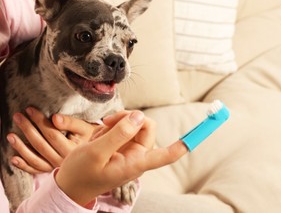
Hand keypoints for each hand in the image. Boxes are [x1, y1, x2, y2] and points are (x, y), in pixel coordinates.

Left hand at [8, 107, 97, 173]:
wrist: (100, 150)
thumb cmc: (92, 135)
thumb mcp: (84, 126)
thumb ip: (70, 122)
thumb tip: (54, 118)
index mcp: (72, 150)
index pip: (52, 134)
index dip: (40, 121)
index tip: (29, 109)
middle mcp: (64, 161)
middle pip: (41, 145)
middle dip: (28, 129)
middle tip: (17, 116)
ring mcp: (57, 167)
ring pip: (36, 159)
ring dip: (21, 148)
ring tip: (11, 135)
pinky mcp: (53, 171)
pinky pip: (36, 170)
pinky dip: (24, 165)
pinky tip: (14, 158)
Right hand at [55, 110, 187, 206]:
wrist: (69, 182)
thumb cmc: (81, 173)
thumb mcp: (96, 152)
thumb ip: (118, 134)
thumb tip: (139, 116)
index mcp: (136, 163)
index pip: (166, 156)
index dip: (181, 147)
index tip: (194, 139)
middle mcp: (137, 155)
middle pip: (147, 126)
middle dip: (128, 118)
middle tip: (107, 121)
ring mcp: (130, 149)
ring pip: (134, 123)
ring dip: (115, 124)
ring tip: (98, 136)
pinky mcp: (122, 143)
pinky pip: (122, 126)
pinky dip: (109, 127)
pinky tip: (98, 137)